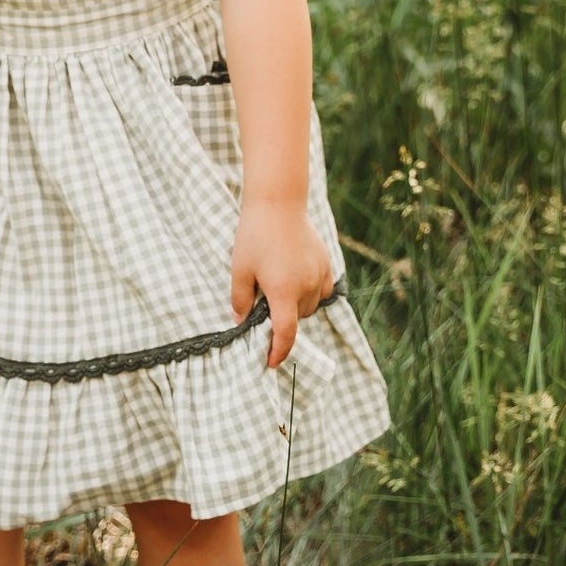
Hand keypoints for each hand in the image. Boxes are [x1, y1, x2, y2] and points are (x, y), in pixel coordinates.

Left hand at [230, 198, 331, 368]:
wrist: (278, 203)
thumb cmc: (254, 236)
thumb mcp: (239, 269)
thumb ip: (241, 300)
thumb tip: (242, 321)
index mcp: (283, 291)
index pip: (285, 333)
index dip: (278, 352)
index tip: (271, 362)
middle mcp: (305, 287)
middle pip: (296, 319)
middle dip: (282, 319)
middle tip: (264, 304)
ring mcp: (319, 275)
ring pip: (310, 307)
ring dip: (296, 306)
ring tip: (278, 285)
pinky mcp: (326, 264)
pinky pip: (321, 291)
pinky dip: (310, 293)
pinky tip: (296, 279)